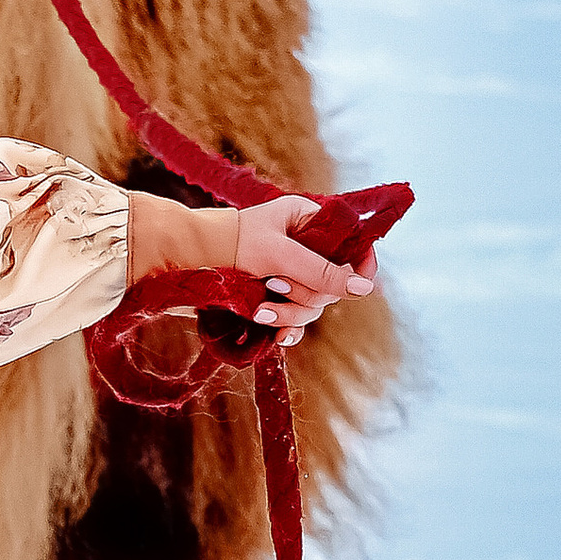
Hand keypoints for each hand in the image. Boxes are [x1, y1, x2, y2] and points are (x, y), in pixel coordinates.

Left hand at [228, 190, 381, 337]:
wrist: (196, 256)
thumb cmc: (235, 242)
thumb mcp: (281, 255)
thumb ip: (322, 272)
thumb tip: (365, 288)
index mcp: (311, 222)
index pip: (352, 244)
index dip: (361, 265)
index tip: (361, 284)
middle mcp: (307, 246)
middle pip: (332, 283)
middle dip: (305, 293)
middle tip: (276, 285)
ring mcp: (293, 272)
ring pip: (314, 304)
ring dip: (290, 312)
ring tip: (261, 310)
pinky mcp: (279, 294)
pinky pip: (298, 318)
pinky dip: (289, 327)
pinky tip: (279, 337)